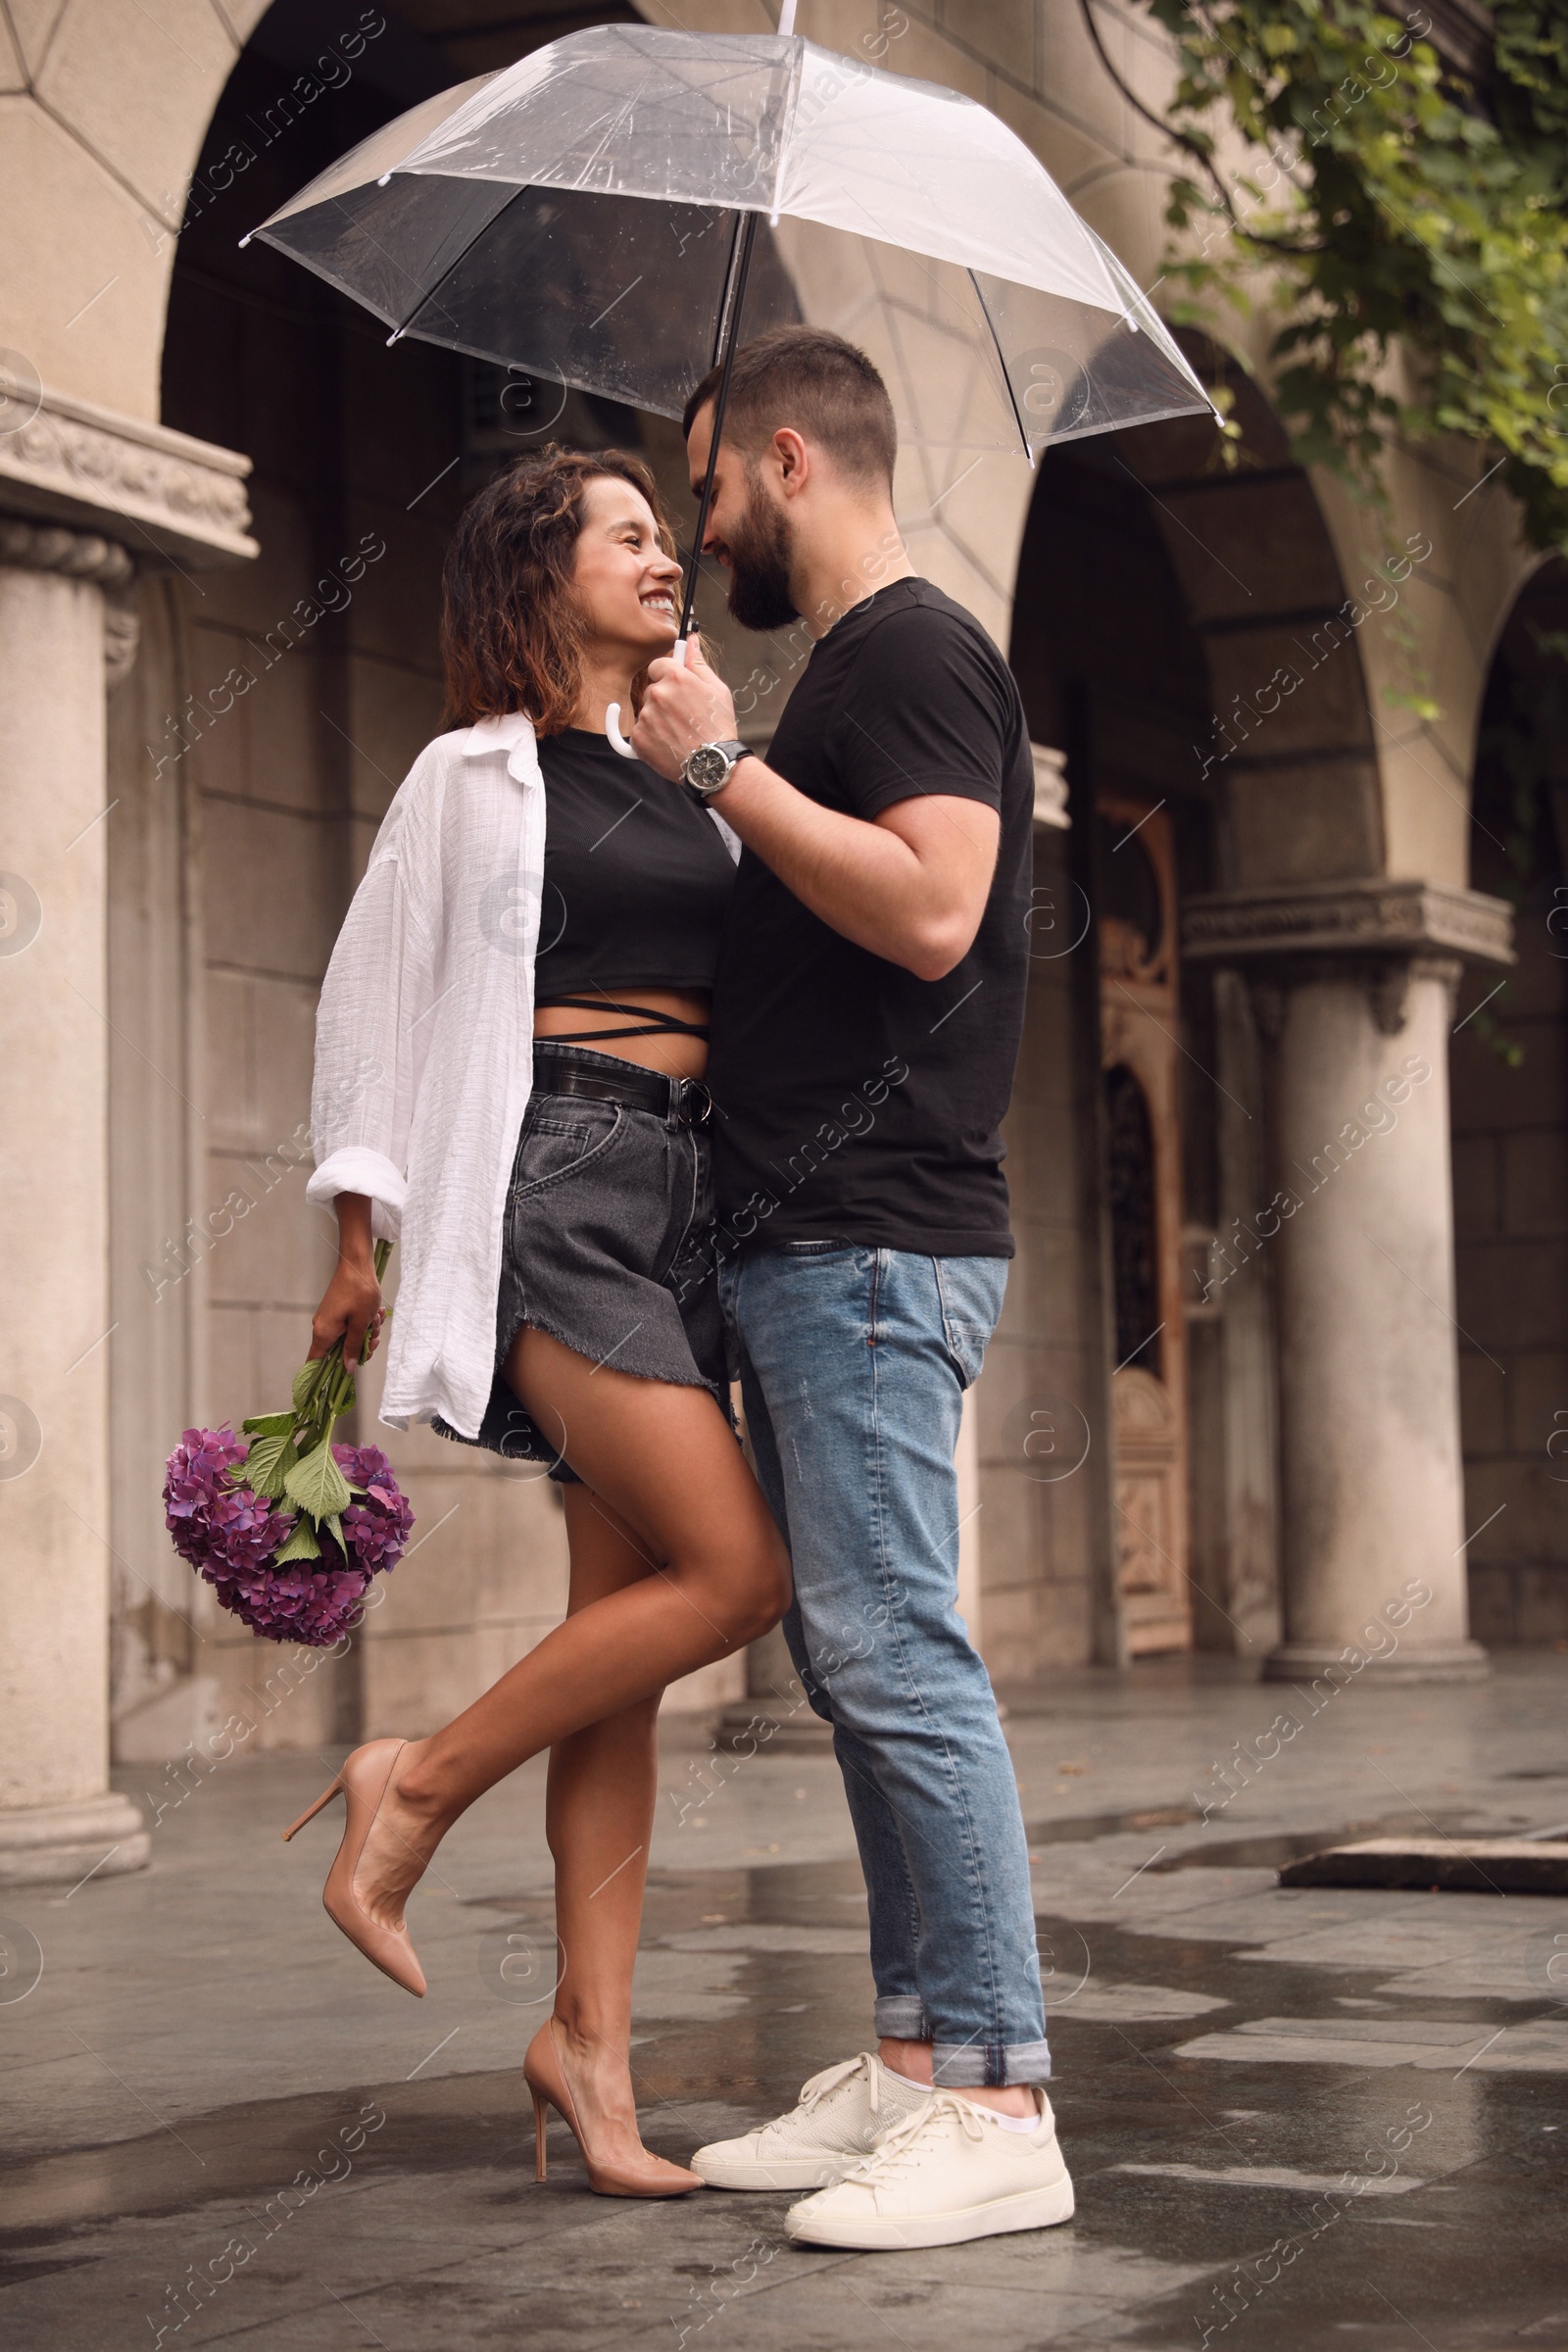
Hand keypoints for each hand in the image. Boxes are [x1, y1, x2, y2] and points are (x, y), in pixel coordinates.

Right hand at [309, 1192, 382, 1365]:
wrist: (357, 1264)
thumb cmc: (360, 1292)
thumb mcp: (361, 1323)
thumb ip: (353, 1348)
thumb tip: (347, 1370)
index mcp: (323, 1333)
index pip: (315, 1364)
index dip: (322, 1378)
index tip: (331, 1388)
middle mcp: (322, 1328)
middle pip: (339, 1353)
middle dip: (360, 1348)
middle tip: (373, 1337)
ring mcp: (330, 1320)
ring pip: (349, 1340)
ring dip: (365, 1334)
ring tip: (375, 1320)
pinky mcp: (337, 1313)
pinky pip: (350, 1327)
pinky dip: (363, 1324)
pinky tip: (374, 1314)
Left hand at [629, 639, 738, 781]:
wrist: (712, 765)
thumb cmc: (719, 727)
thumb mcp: (717, 690)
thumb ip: (698, 664)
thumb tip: (691, 641)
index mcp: (675, 677)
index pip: (658, 666)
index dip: (668, 678)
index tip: (677, 690)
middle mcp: (657, 693)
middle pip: (651, 690)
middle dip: (664, 701)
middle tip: (684, 719)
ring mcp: (646, 716)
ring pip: (646, 712)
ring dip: (658, 721)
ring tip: (679, 734)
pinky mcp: (638, 738)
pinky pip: (639, 733)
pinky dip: (650, 739)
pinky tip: (667, 745)